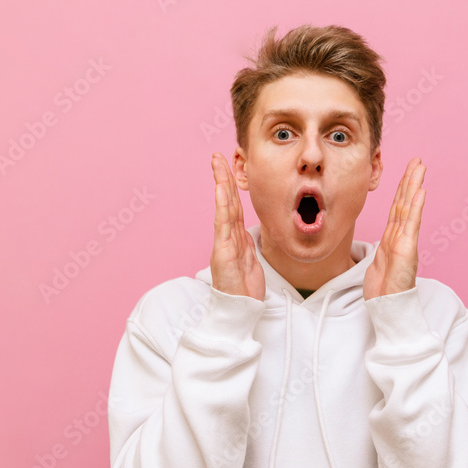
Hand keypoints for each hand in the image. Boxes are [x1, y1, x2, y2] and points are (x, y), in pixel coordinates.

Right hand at [209, 152, 265, 300]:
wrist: (239, 311)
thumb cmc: (244, 289)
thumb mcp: (251, 261)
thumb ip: (248, 244)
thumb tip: (250, 232)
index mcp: (235, 238)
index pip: (234, 206)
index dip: (231, 187)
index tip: (228, 167)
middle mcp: (227, 237)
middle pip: (226, 202)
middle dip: (222, 177)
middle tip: (218, 156)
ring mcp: (223, 243)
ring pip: (223, 208)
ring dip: (221, 185)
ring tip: (217, 165)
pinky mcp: (223, 252)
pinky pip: (223, 225)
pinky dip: (221, 206)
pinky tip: (219, 190)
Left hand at [364, 157, 425, 299]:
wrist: (388, 307)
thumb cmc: (383, 290)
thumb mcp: (377, 264)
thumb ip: (382, 250)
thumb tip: (383, 244)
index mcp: (392, 238)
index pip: (397, 208)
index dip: (401, 189)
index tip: (407, 171)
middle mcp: (400, 236)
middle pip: (406, 202)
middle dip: (411, 180)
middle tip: (418, 161)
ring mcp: (405, 241)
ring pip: (409, 208)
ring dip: (414, 186)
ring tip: (420, 168)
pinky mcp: (407, 249)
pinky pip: (412, 224)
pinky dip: (416, 206)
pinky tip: (421, 191)